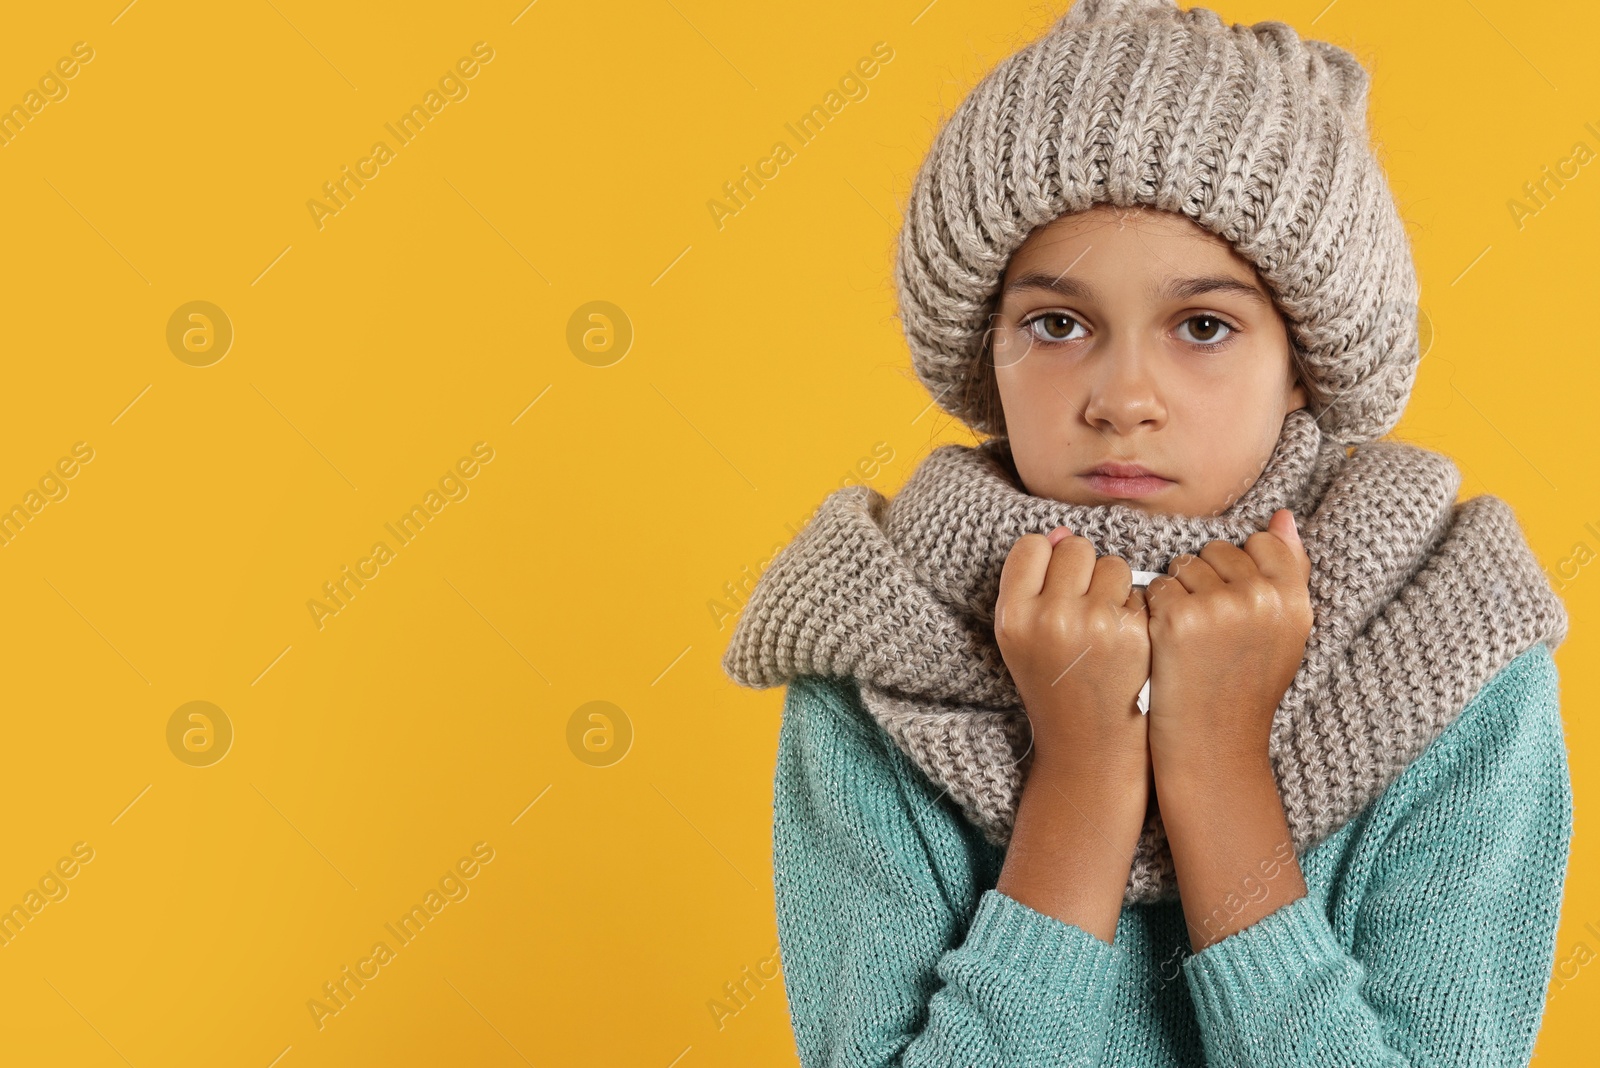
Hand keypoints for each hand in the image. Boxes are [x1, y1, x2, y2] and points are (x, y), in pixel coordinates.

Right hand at [994, 525, 1150, 775]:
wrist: (1091, 748)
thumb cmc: (1055, 685)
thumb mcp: (1022, 638)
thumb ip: (1032, 584)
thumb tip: (1061, 532)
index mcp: (1012, 616)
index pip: (1032, 546)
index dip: (1046, 563)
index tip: (1053, 589)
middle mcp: (1050, 617)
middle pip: (1074, 547)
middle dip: (1083, 571)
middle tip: (1083, 611)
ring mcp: (1094, 624)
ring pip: (1112, 562)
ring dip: (1114, 587)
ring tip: (1105, 628)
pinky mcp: (1135, 633)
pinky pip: (1140, 591)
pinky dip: (1137, 611)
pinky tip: (1129, 644)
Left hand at [1144, 508, 1312, 778]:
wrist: (1214, 746)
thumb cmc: (1245, 687)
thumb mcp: (1284, 632)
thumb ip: (1288, 571)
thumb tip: (1283, 516)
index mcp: (1294, 599)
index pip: (1261, 543)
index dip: (1239, 573)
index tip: (1237, 611)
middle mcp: (1261, 597)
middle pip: (1217, 551)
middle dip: (1206, 581)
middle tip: (1211, 633)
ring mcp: (1218, 607)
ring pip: (1183, 566)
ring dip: (1178, 595)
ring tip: (1191, 641)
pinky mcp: (1176, 619)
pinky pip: (1155, 587)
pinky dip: (1153, 612)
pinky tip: (1166, 645)